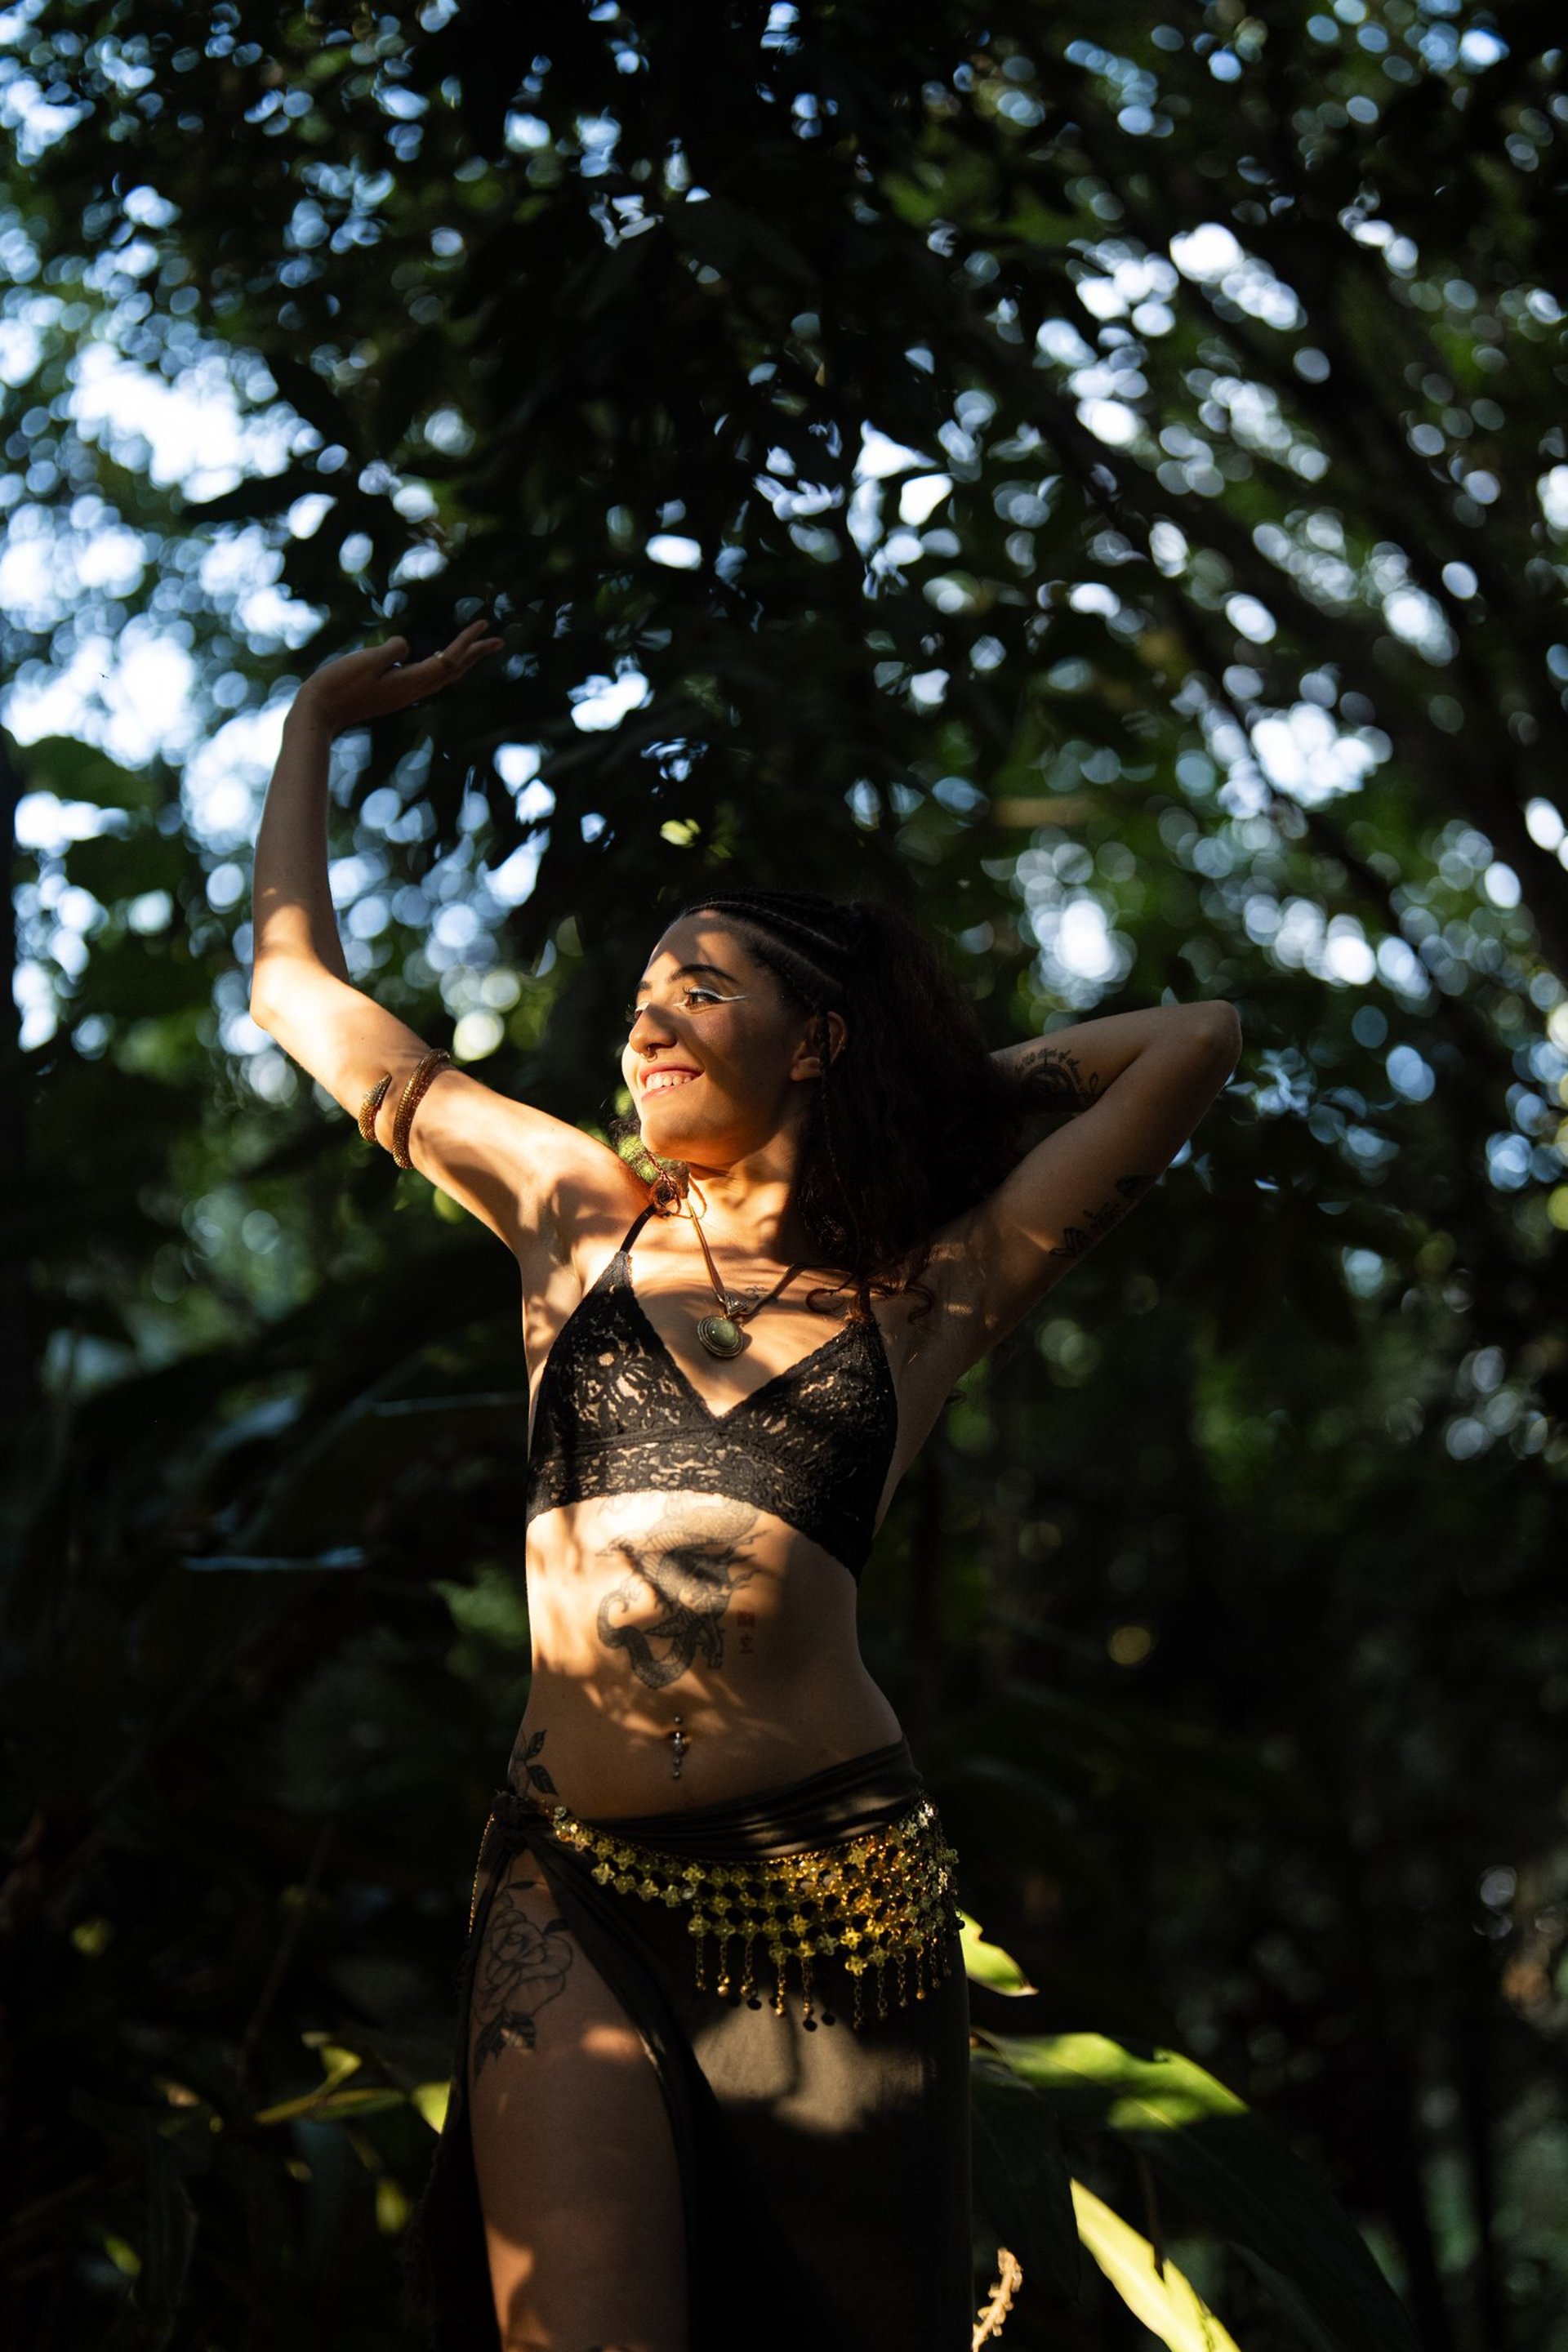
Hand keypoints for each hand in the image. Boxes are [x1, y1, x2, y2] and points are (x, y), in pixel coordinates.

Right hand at [288, 618, 502, 736]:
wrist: (318, 713)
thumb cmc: (337, 685)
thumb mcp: (366, 662)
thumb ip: (390, 651)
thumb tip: (405, 646)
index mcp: (409, 682)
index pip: (449, 660)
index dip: (468, 643)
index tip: (484, 625)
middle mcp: (411, 691)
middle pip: (453, 671)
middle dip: (475, 654)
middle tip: (497, 639)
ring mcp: (402, 694)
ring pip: (442, 676)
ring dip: (461, 660)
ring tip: (476, 648)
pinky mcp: (392, 693)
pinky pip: (427, 678)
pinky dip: (442, 666)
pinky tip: (440, 661)